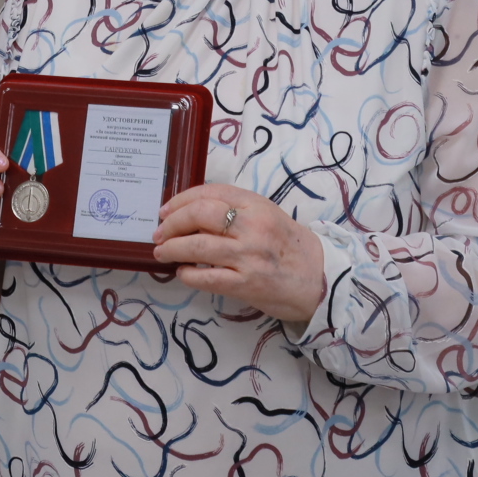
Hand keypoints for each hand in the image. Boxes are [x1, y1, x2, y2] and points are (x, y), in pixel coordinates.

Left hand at [154, 184, 327, 325]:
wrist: (318, 278)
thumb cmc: (288, 245)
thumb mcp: (266, 214)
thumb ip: (235, 209)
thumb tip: (191, 214)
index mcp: (256, 205)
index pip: (210, 193)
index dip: (180, 200)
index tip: (165, 210)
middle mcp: (252, 227)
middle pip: (199, 216)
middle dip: (171, 224)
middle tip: (159, 233)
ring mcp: (249, 256)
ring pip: (197, 247)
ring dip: (172, 249)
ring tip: (162, 252)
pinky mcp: (246, 284)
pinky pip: (206, 277)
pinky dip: (188, 274)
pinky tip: (182, 272)